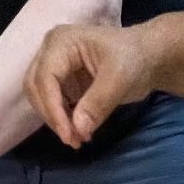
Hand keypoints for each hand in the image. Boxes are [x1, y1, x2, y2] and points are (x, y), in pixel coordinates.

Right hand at [24, 22, 158, 149]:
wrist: (148, 57)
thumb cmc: (135, 59)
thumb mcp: (119, 79)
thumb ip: (97, 104)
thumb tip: (78, 130)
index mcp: (61, 42)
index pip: (45, 78)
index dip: (53, 109)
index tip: (69, 135)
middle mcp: (51, 50)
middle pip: (35, 87)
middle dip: (52, 116)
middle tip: (73, 140)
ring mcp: (55, 64)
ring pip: (40, 96)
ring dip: (55, 119)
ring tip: (78, 138)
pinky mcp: (62, 79)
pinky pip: (52, 101)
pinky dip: (61, 118)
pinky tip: (79, 131)